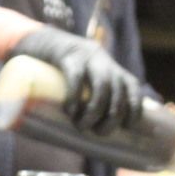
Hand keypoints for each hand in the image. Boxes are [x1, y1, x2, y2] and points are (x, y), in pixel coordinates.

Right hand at [7, 25, 142, 133]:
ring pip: (102, 85)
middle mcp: (104, 62)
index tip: (126, 126)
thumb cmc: (63, 73)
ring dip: (95, 110)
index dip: (134, 109)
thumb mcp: (85, 81)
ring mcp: (86, 57)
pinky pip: (77, 76)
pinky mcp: (67, 56)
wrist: (40, 41)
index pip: (133, 88)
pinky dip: (75, 97)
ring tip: (81, 125)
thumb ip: (93, 100)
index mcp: (112, 69)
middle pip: (118, 91)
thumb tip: (94, 134)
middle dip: (111, 117)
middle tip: (97, 132)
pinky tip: (69, 111)